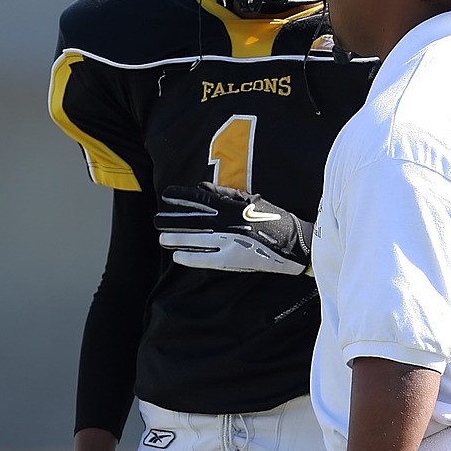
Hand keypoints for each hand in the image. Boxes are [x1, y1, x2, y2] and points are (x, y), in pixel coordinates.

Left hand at [154, 182, 311, 274]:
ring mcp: (229, 243)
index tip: (166, 196)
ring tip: (161, 238)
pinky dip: (191, 258)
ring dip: (176, 239)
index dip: (181, 198)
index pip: (200, 200)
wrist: (294, 243)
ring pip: (196, 240)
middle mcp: (228, 224)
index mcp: (232, 207)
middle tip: (156, 220)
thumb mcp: (251, 200)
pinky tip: (177, 257)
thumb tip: (202, 189)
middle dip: (172, 220)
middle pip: (193, 221)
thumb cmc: (273, 218)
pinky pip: (206, 259)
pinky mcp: (233, 260)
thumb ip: (225, 195)